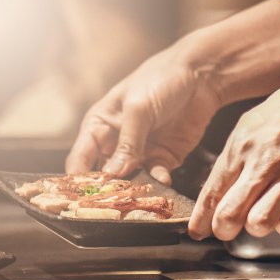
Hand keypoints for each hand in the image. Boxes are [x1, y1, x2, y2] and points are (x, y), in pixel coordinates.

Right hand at [65, 38, 222, 183]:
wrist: (201, 75)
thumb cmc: (160, 79)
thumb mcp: (138, 108)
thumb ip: (127, 143)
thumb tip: (112, 174)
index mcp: (99, 126)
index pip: (80, 159)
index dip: (78, 180)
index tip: (84, 198)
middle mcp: (115, 142)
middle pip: (104, 176)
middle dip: (108, 191)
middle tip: (114, 204)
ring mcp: (140, 152)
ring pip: (130, 181)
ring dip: (134, 190)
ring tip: (139, 197)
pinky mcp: (163, 158)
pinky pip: (155, 177)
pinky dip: (158, 182)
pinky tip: (163, 180)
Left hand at [188, 81, 279, 240]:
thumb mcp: (249, 126)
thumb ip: (231, 161)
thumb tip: (213, 194)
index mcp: (244, 146)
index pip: (212, 192)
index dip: (200, 219)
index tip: (198, 230)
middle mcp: (266, 162)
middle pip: (231, 214)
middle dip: (222, 229)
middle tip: (226, 228)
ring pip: (260, 223)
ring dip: (256, 226)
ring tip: (259, 215)